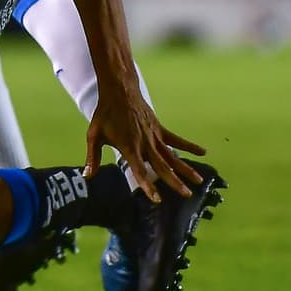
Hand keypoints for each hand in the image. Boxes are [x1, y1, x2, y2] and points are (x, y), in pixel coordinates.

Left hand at [85, 92, 205, 202]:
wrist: (119, 91)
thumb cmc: (105, 115)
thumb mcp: (94, 136)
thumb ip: (93, 157)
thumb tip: (87, 176)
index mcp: (128, 147)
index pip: (139, 170)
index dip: (148, 185)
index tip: (157, 199)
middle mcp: (144, 144)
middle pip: (161, 166)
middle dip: (174, 182)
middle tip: (187, 195)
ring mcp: (154, 136)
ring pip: (172, 155)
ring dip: (185, 168)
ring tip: (198, 181)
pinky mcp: (160, 128)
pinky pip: (176, 139)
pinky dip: (189, 146)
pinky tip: (202, 152)